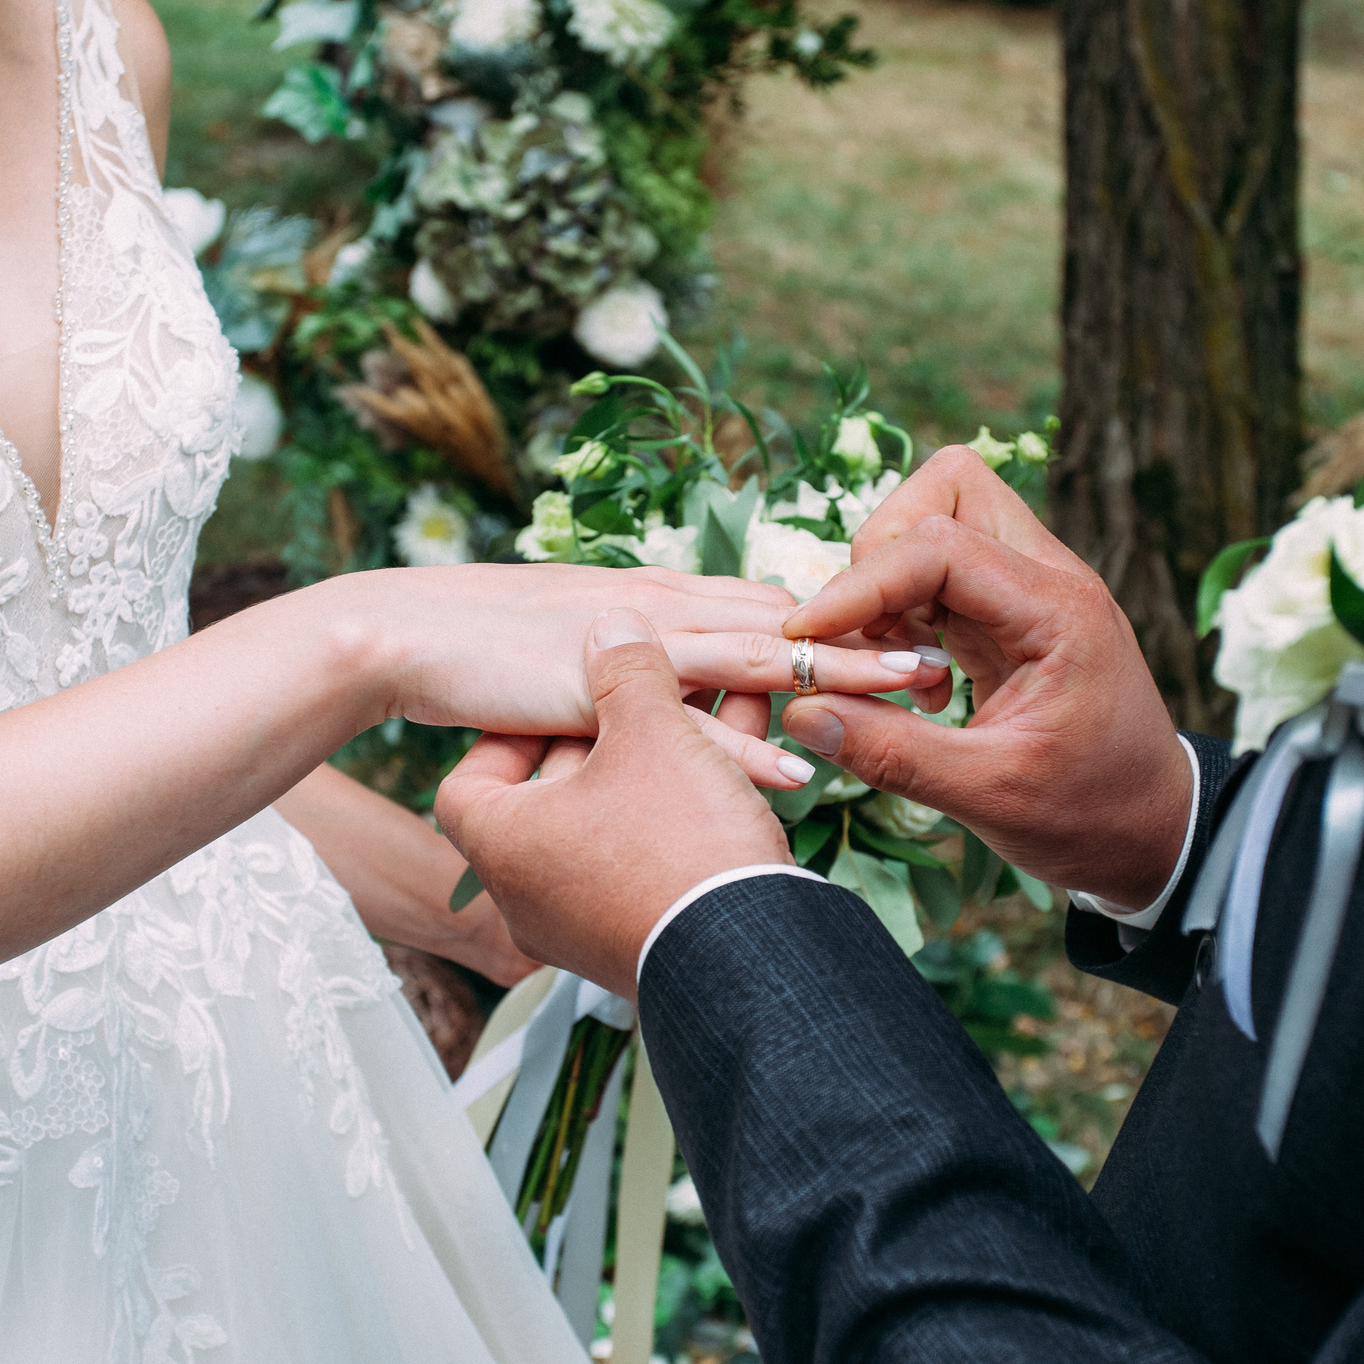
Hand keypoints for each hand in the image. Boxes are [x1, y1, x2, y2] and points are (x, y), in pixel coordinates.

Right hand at [331, 561, 946, 787]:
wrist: (405, 634)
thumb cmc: (488, 650)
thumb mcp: (586, 657)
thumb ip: (641, 673)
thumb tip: (679, 700)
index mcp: (669, 602)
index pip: (779, 603)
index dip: (852, 616)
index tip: (922, 631)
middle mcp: (670, 609)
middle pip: (796, 616)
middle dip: (878, 630)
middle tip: (958, 651)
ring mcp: (642, 642)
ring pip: (766, 653)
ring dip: (845, 670)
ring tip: (923, 686)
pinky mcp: (606, 685)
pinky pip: (694, 720)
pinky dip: (753, 742)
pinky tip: (808, 761)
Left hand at [435, 610, 790, 996]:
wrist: (753, 960)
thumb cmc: (677, 840)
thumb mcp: (652, 731)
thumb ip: (627, 669)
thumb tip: (612, 622)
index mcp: (503, 847)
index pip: (470, 778)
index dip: (514, 728)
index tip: (561, 700)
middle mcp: (529, 899)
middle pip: (549, 799)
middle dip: (604, 742)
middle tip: (642, 700)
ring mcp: (583, 932)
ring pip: (609, 828)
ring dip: (652, 774)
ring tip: (704, 720)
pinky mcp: (641, 948)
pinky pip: (647, 866)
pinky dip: (680, 816)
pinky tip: (736, 768)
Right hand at [777, 448, 1192, 910]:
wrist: (1153, 833)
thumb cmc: (1091, 817)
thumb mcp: (989, 798)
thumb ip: (892, 752)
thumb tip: (799, 711)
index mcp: (1058, 611)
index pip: (939, 546)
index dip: (861, 585)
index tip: (809, 637)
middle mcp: (1049, 579)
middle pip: (947, 489)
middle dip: (882, 552)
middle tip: (866, 636)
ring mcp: (1031, 590)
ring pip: (940, 521)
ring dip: (892, 582)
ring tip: (894, 665)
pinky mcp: (1012, 614)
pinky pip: (942, 573)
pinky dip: (908, 610)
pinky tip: (919, 681)